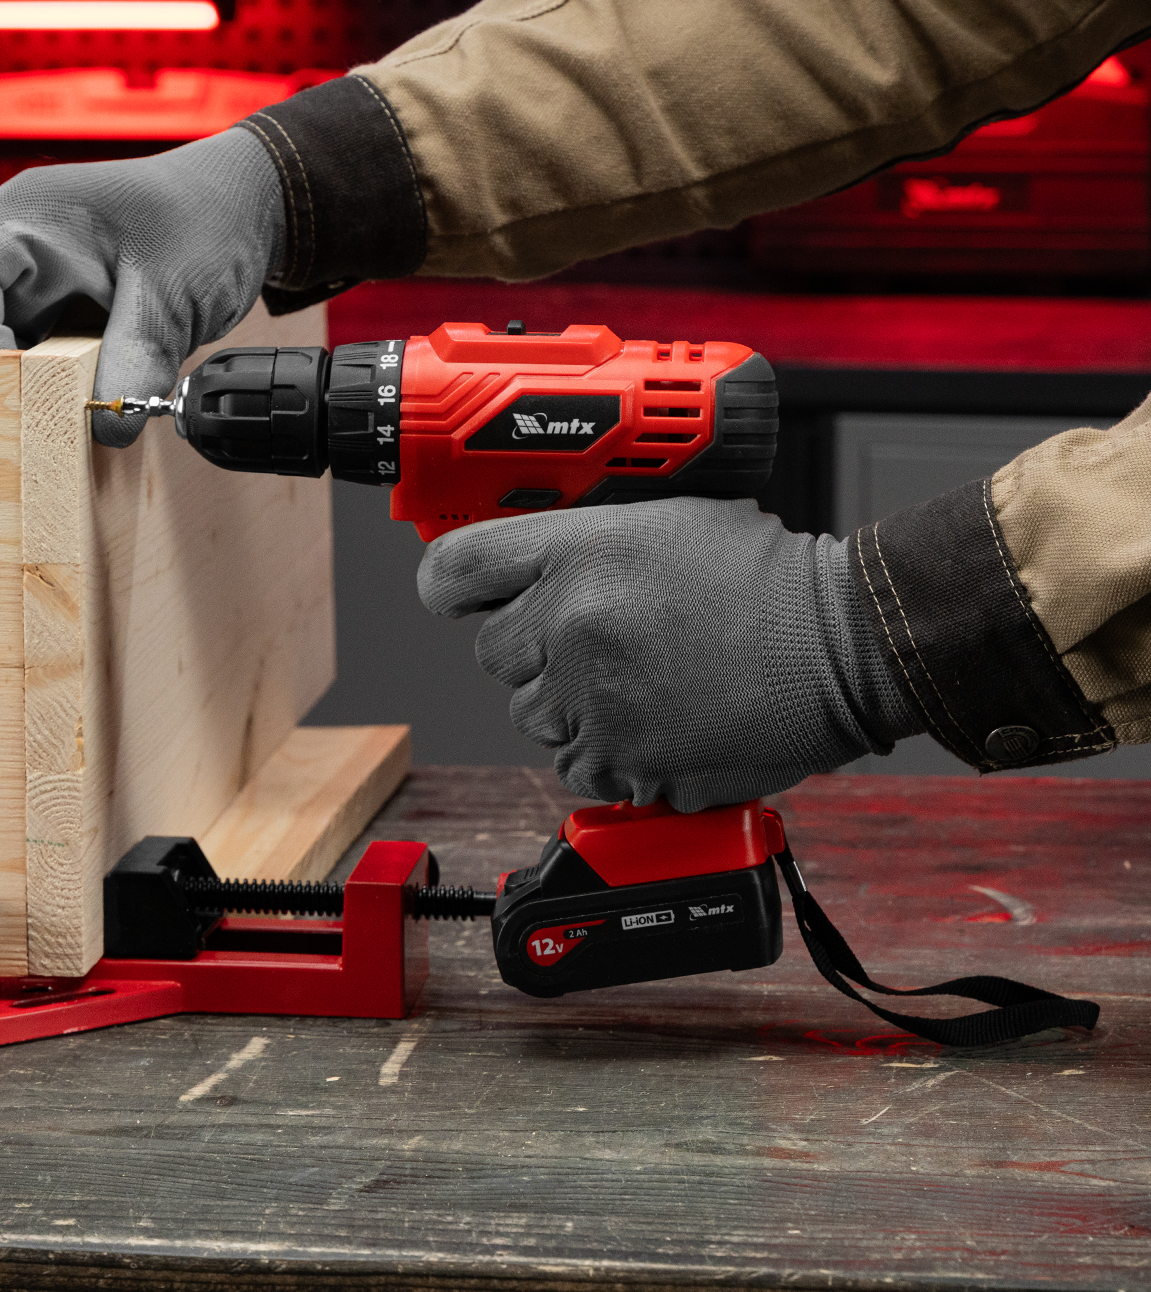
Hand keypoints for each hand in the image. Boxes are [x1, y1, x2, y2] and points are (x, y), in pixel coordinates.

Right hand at [0, 128, 284, 446]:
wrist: (240, 209)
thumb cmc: (205, 220)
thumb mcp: (177, 291)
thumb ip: (141, 356)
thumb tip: (107, 427)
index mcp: (25, 218)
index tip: (0, 394)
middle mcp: (4, 244)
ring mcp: (18, 279)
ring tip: (17, 434)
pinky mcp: (39, 312)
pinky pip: (7, 357)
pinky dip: (16, 391)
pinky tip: (39, 425)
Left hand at [416, 498, 921, 811]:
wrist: (843, 644)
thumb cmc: (767, 582)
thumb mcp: (661, 524)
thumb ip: (579, 547)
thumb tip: (523, 571)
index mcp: (580, 553)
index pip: (457, 568)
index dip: (449, 586)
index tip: (456, 597)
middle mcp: (573, 625)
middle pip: (493, 652)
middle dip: (535, 650)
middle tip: (597, 642)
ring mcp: (595, 701)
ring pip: (532, 716)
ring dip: (572, 706)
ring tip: (640, 682)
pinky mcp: (624, 762)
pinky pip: (577, 767)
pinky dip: (607, 754)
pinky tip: (655, 722)